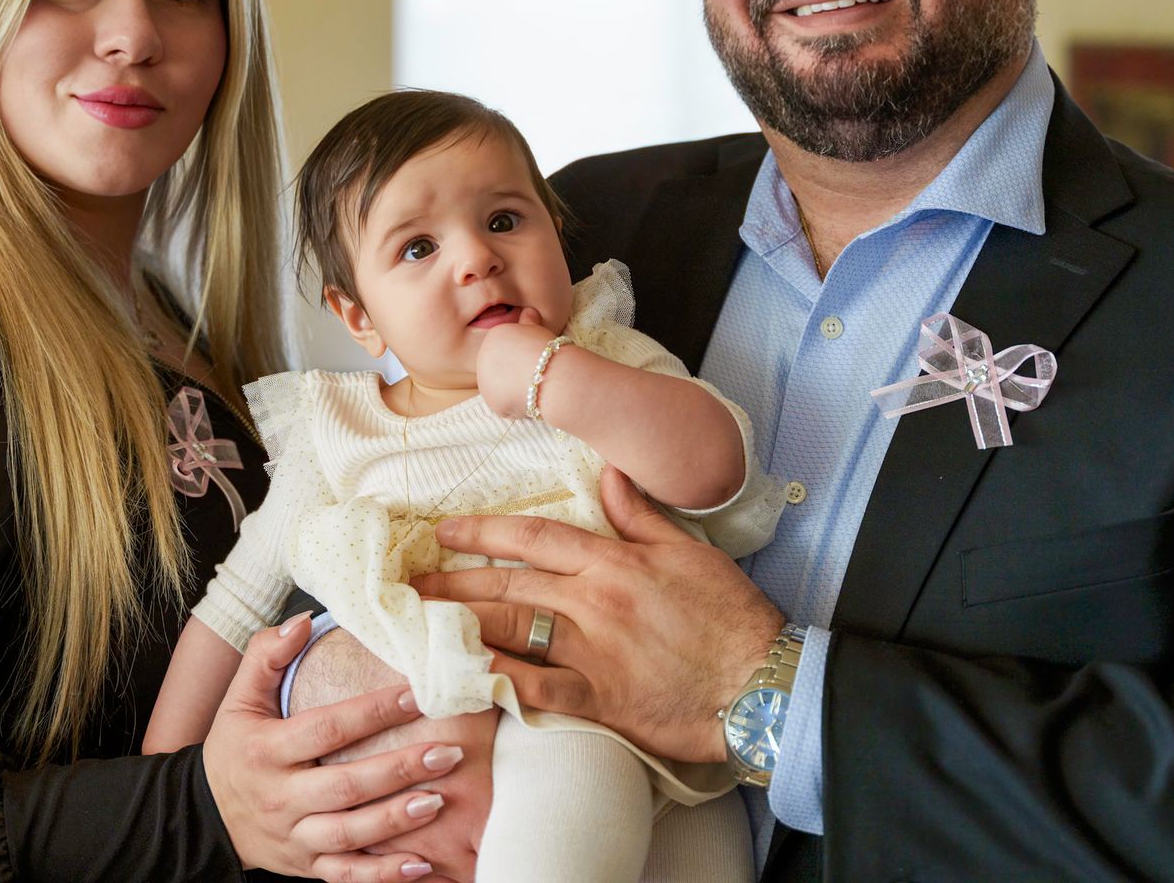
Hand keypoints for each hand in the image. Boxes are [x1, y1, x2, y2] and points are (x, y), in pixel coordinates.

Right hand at [204, 614, 463, 880]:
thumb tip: (304, 622)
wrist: (206, 815)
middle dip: (399, 769)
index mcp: (267, 751)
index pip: (327, 729)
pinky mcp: (306, 866)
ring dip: (395, 821)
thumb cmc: (234, 748)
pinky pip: (346, 875)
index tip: (418, 694)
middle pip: (346, 785)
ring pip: (349, 834)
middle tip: (448, 752)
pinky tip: (421, 864)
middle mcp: (282, 797)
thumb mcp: (238, 700)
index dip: (373, 712)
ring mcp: (295, 837)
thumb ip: (267, 656)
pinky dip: (383, 875)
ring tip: (437, 801)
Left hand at [411, 467, 783, 763]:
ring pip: (512, 632)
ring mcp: (592, 652)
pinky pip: (536, 690)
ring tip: (421, 625)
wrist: (760, 683)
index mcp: (614, 563)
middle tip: (414, 584)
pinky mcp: (598, 700)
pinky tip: (462, 678)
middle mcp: (594, 602)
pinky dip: (497, 684)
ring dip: (462, 626)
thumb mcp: (688, 552)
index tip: (446, 533)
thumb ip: (640, 515)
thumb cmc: (731, 617)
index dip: (484, 532)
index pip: (535, 538)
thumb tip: (609, 474)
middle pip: (509, 585)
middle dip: (455, 583)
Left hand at [474, 310, 554, 418]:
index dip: (521, 356)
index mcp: (492, 337)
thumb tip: (528, 311)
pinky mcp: (492, 402)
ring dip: (515, 390)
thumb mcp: (537, 330)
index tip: (534, 358)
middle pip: (499, 369)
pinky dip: (517, 406)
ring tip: (534, 386)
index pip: (503, 350)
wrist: (550, 375)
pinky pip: (505, 406)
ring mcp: (485, 382)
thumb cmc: (547, 350)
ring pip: (501, 389)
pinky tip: (530, 398)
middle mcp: (483, 358)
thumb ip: (528, 322)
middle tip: (535, 374)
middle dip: (515, 374)